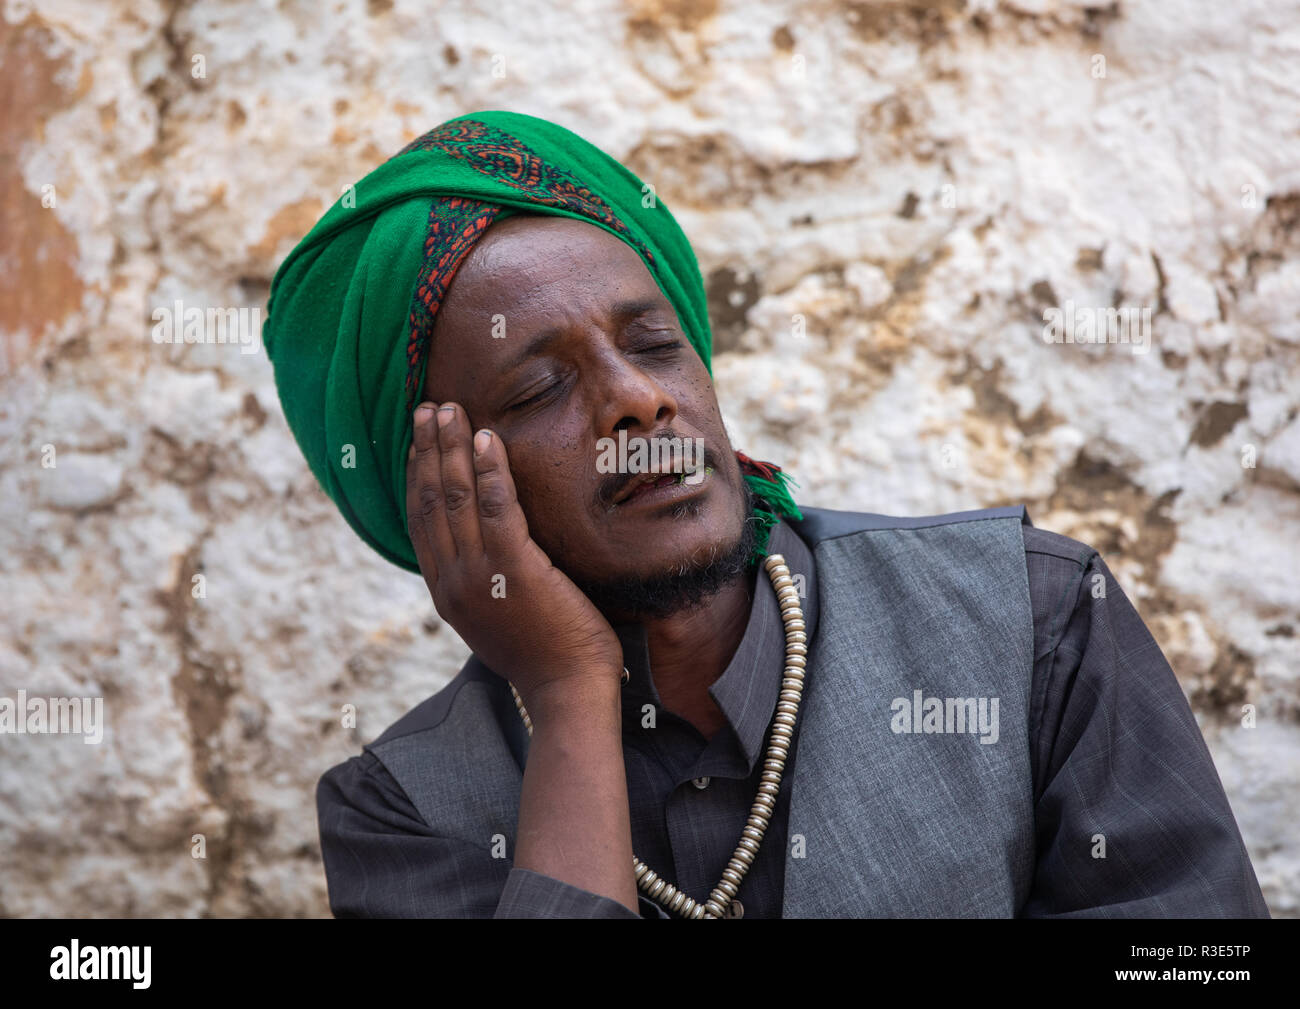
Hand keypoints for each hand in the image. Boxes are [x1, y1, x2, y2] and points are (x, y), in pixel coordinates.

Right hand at [405, 402, 624, 708]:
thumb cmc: (546, 654)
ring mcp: (479, 575)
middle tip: (429, 409)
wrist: (567, 690)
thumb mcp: (499, 615)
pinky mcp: (513, 569)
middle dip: (428, 449)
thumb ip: (486, 581)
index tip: (417, 440)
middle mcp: (451, 581)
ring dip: (451, 447)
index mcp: (446, 592)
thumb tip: (490, 548)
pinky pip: (496, 507)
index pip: (421, 521)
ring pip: (455, 496)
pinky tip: (487, 439)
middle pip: (430, 500)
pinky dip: (488, 469)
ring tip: (451, 410)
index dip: (416, 475)